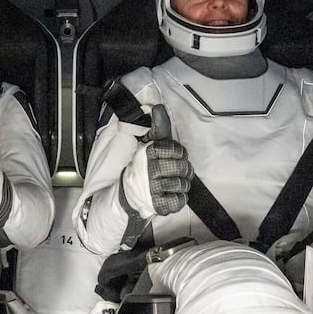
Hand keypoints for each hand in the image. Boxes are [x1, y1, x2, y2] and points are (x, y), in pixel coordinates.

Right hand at [119, 104, 191, 218]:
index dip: (180, 153)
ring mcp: (152, 190)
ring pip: (182, 185)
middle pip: (182, 168)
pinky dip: (179, 199)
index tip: (174, 156)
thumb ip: (158, 127)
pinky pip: (179, 201)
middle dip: (183, 170)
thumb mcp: (150, 145)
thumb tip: (158, 107)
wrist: (128, 193)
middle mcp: (149, 170)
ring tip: (172, 183)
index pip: (176, 150)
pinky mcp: (157, 206)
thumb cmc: (144, 167)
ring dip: (181, 185)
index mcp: (148, 153)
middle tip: (175, 171)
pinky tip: (171, 195)